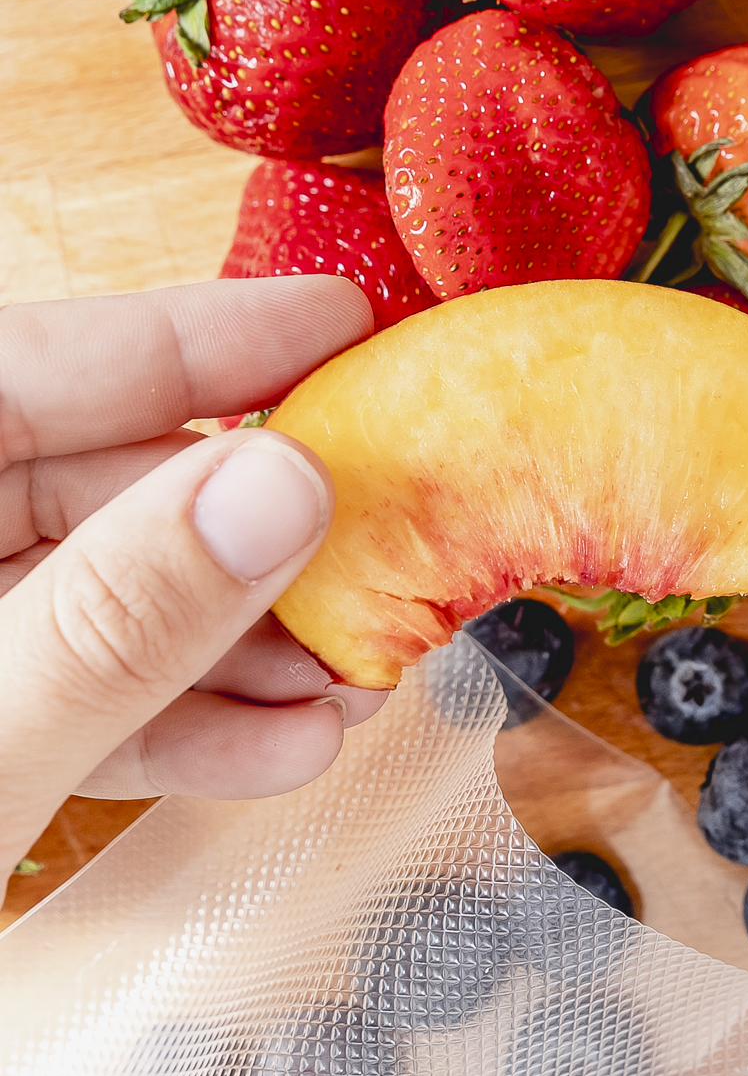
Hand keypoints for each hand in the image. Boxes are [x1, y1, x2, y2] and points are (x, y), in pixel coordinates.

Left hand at [0, 277, 384, 870]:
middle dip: (247, 538)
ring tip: (359, 683)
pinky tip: (284, 753)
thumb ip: (118, 620)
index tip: (337, 322)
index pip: (23, 369)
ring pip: (93, 604)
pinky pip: (68, 700)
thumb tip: (280, 485)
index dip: (190, 337)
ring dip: (238, 649)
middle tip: (383, 553)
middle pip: (82, 490)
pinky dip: (174, 728)